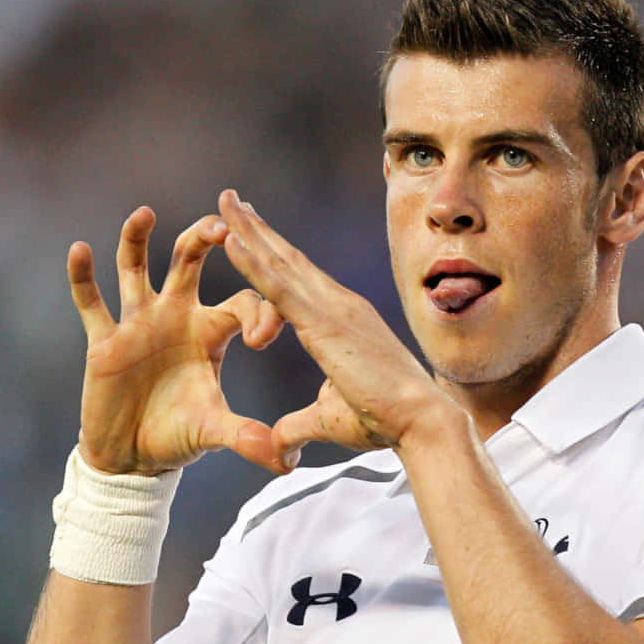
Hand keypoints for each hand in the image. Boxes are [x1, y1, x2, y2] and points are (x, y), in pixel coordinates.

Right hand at [69, 207, 288, 475]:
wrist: (134, 458)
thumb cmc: (179, 437)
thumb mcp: (214, 432)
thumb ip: (247, 438)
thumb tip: (286, 462)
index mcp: (211, 332)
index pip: (242, 303)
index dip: (257, 314)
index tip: (263, 339)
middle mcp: (176, 316)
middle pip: (189, 260)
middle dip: (204, 239)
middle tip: (220, 225)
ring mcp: (137, 323)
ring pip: (136, 268)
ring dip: (137, 239)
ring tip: (145, 213)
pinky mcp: (104, 340)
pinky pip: (91, 302)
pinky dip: (83, 277)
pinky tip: (80, 249)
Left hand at [217, 190, 457, 461]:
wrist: (420, 421)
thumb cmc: (386, 421)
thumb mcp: (328, 419)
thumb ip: (297, 426)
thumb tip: (278, 445)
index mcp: (342, 318)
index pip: (299, 276)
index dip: (273, 250)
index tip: (250, 229)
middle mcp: (338, 303)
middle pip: (287, 257)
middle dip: (257, 226)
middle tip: (229, 198)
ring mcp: (333, 309)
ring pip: (281, 262)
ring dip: (250, 230)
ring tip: (223, 202)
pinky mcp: (325, 324)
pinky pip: (280, 287)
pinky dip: (254, 262)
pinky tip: (230, 241)